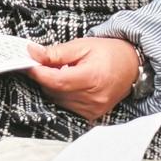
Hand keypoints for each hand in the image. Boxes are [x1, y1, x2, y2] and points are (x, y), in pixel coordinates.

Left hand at [25, 37, 141, 122]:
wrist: (131, 65)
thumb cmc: (109, 53)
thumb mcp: (82, 45)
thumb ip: (56, 52)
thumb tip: (33, 53)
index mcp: (92, 78)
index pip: (56, 81)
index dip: (38, 73)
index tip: (29, 64)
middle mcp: (93, 98)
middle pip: (54, 92)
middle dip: (46, 78)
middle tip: (49, 64)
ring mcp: (93, 109)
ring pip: (58, 100)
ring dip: (54, 87)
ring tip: (66, 72)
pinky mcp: (92, 115)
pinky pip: (67, 106)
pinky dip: (63, 95)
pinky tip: (71, 84)